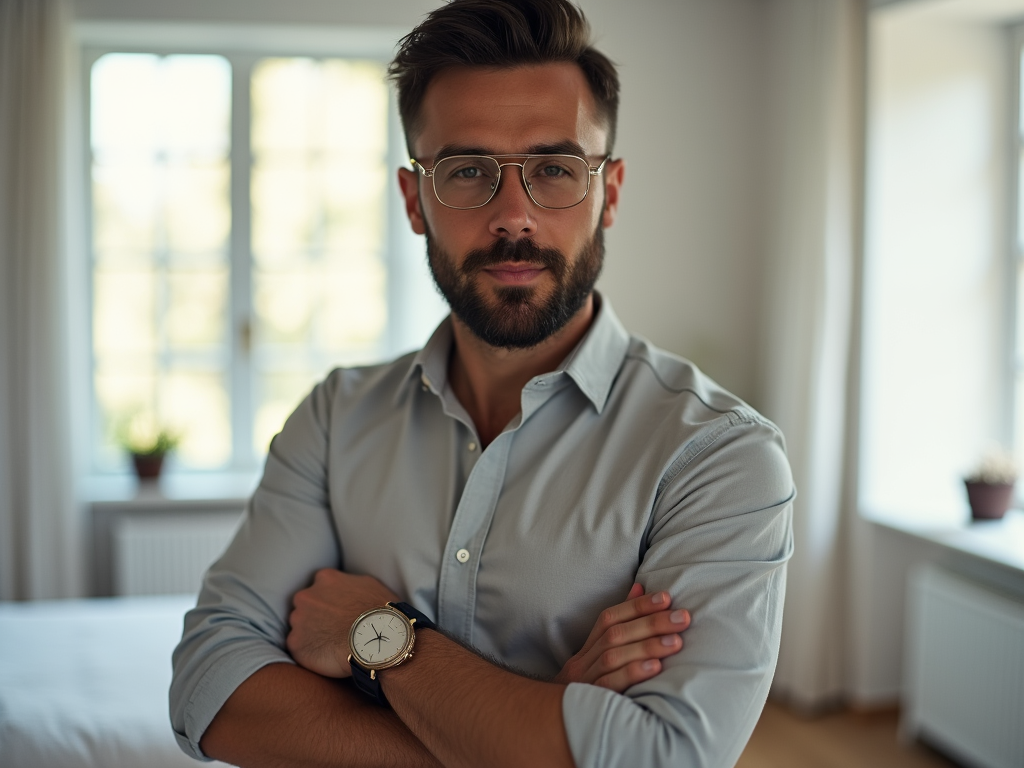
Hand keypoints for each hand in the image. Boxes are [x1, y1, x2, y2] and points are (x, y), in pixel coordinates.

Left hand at [286, 568, 398, 677]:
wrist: (376, 641)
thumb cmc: (379, 613)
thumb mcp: (369, 586)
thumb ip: (350, 584)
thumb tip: (349, 589)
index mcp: (325, 579)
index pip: (320, 587)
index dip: (329, 600)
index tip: (337, 611)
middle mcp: (306, 596)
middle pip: (305, 606)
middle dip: (316, 616)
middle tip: (333, 628)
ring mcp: (298, 621)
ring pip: (300, 627)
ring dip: (311, 634)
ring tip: (331, 645)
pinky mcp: (295, 644)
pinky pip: (299, 648)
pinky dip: (309, 653)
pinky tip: (327, 656)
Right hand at [553, 584, 689, 691]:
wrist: (556, 726)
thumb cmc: (589, 689)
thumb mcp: (599, 657)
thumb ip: (621, 623)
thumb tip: (640, 587)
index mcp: (585, 649)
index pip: (609, 618)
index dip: (637, 606)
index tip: (666, 597)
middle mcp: (582, 662)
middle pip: (615, 634)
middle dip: (651, 623)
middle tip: (682, 618)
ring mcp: (583, 682)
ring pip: (613, 656)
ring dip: (646, 645)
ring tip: (676, 641)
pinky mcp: (590, 702)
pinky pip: (610, 685)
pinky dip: (633, 672)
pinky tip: (655, 668)